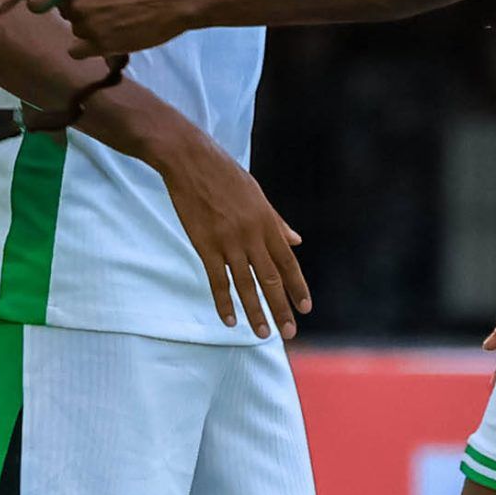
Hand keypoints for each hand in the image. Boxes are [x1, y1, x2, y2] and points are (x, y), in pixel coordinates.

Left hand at [33, 0, 194, 59]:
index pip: (39, 0)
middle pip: (66, 15)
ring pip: (76, 33)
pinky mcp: (102, 46)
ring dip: (90, 31)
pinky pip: (78, 52)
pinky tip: (105, 41)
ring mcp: (88, 27)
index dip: (38, 4)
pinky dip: (87, 49)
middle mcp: (78, 5)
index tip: (43, 6)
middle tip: (105, 10)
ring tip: (116, 23)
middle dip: (81, 13)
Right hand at [153, 129, 309, 339]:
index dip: (297, 287)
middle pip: (270, 279)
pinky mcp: (205, 244)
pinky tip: (230, 320)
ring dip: (255, 312)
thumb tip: (297, 240)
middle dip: (281, 308)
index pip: (288, 262)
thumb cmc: (224, 175)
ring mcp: (228, 241)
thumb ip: (276, 221)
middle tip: (289, 333)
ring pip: (246, 284)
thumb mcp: (257, 195)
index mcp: (266, 222)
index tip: (305, 308)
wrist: (190, 160)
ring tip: (263, 334)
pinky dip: (224, 302)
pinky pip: (217, 280)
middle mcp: (252, 235)